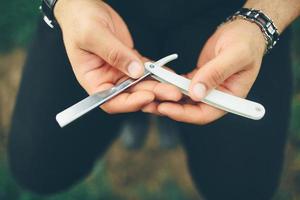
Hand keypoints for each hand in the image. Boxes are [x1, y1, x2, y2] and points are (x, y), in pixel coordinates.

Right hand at [54, 0, 180, 112]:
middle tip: (170, 92)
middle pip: (130, 95)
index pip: (110, 100)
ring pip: (141, 85)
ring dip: (158, 86)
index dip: (129, 103)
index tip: (147, 96)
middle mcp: (107, 79)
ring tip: (174, 85)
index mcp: (92, 79)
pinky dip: (157, 72)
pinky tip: (168, 73)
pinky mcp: (130, 61)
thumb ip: (114, 53)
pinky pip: (146, 70)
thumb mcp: (93, 35)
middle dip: (152, 95)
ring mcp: (119, 71)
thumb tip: (136, 72)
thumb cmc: (80, 21)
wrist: (84, 7)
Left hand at [145, 19, 265, 123]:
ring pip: (184, 99)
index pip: (205, 113)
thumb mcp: (234, 55)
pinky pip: (181, 86)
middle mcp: (217, 97)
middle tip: (149, 104)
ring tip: (149, 95)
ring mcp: (207, 89)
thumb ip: (215, 73)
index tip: (165, 108)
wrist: (244, 31)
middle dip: (170, 108)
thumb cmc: (245, 43)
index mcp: (230, 98)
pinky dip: (170, 85)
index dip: (184, 114)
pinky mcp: (198, 80)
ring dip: (167, 98)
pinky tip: (158, 82)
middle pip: (191, 109)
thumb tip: (196, 94)